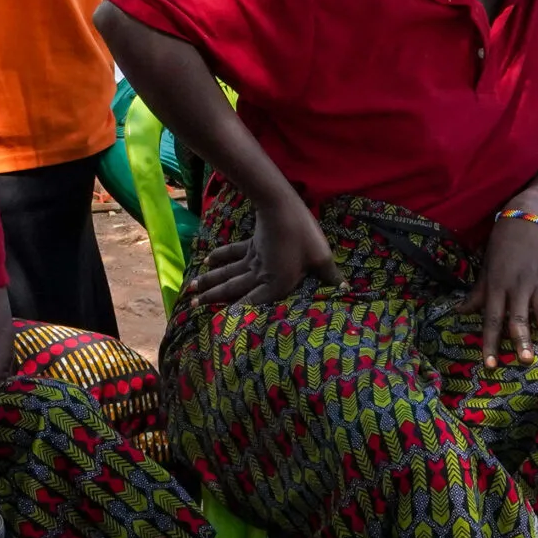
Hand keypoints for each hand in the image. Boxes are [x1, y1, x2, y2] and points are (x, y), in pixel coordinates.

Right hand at [195, 199, 337, 305]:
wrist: (282, 207)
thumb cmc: (304, 235)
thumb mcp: (321, 258)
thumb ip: (330, 277)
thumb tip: (347, 290)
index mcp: (276, 284)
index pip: (253, 306)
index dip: (237, 318)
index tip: (220, 330)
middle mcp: (260, 275)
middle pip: (232, 290)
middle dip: (212, 300)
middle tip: (191, 307)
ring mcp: (252, 259)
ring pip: (227, 274)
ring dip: (209, 283)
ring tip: (190, 292)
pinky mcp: (251, 244)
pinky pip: (231, 253)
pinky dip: (219, 257)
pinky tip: (206, 261)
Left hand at [465, 215, 537, 363]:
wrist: (527, 220)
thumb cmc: (502, 248)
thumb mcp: (487, 270)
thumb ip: (477, 294)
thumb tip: (458, 313)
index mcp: (498, 288)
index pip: (492, 320)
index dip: (490, 342)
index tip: (490, 365)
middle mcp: (518, 288)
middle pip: (519, 318)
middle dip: (522, 339)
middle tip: (525, 360)